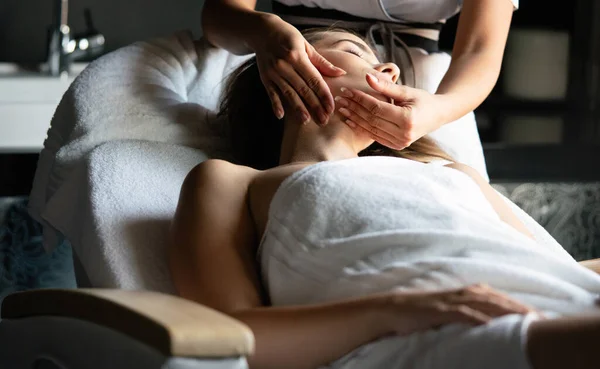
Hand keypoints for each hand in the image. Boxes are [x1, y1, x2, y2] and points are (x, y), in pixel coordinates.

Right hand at [252, 16, 345, 124]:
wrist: (261, 31)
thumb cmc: (287, 37)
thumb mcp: (306, 45)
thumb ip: (322, 62)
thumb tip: (341, 73)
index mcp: (297, 56)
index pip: (314, 80)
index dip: (323, 95)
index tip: (331, 108)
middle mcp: (285, 65)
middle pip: (303, 90)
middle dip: (314, 106)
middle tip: (323, 120)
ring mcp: (273, 73)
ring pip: (288, 94)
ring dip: (298, 108)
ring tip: (306, 121)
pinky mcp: (265, 77)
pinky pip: (271, 93)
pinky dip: (275, 104)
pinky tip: (281, 116)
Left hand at [335, 71, 446, 149]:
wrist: (438, 115)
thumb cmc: (423, 100)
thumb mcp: (406, 91)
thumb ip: (386, 86)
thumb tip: (366, 76)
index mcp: (408, 119)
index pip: (376, 108)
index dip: (360, 99)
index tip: (347, 90)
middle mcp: (404, 134)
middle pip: (372, 119)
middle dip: (354, 108)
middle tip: (339, 99)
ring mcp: (400, 142)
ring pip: (371, 129)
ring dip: (354, 119)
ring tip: (342, 109)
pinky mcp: (397, 146)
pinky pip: (375, 136)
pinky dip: (362, 128)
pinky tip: (350, 120)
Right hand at [383, 284, 541, 335]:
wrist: (388, 310)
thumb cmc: (415, 313)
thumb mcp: (442, 312)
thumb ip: (461, 314)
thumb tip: (481, 324)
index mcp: (460, 293)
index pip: (494, 296)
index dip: (515, 304)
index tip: (535, 314)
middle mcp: (458, 293)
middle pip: (494, 298)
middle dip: (518, 307)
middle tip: (541, 318)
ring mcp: (448, 300)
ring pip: (483, 302)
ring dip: (506, 310)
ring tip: (526, 319)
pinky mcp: (437, 310)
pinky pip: (462, 314)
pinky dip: (478, 318)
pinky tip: (492, 325)